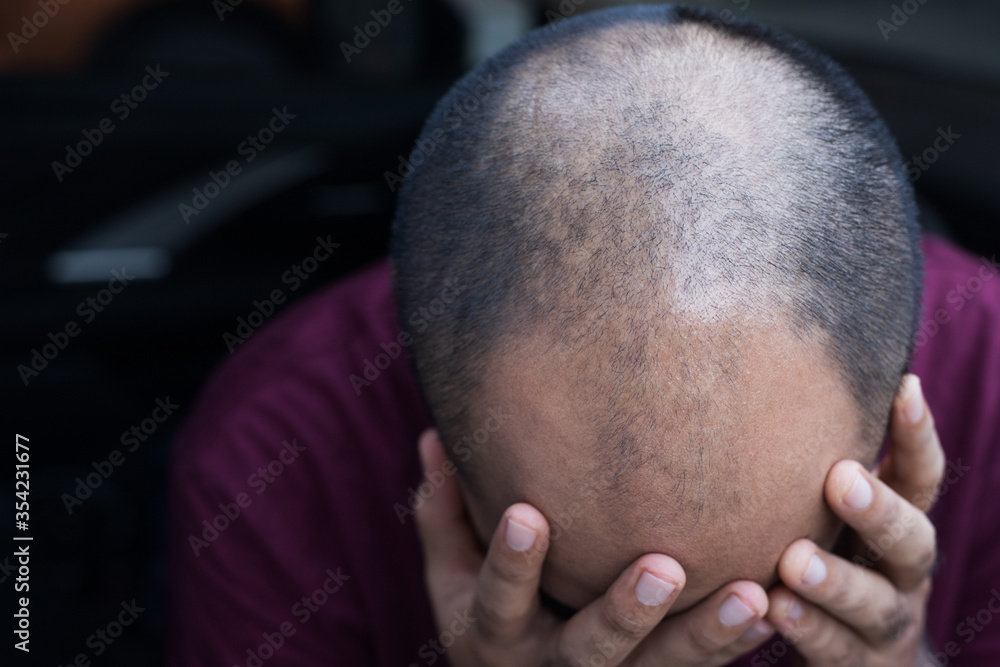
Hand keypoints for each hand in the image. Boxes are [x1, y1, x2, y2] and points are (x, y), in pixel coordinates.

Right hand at [414, 428, 776, 665]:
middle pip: (592, 648)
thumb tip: (434, 437)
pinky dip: (735, 646)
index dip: (511, 563)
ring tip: (752, 593)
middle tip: (664, 567)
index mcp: (496, 637)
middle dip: (627, 611)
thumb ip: (444, 513)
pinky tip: (773, 605)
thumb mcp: (450, 577)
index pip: (499, 601)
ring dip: (708, 636)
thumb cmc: (489, 618)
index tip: (528, 514)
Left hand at [765, 374, 942, 665]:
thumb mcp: (828, 516)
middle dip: (878, 510)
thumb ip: (811, 468)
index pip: (919, 476)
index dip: (917, 434)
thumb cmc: (827, 560)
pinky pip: (837, 650)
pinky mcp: (859, 665)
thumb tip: (760, 372)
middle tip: (839, 478)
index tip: (904, 385)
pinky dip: (809, 630)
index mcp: (897, 525)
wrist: (851, 657)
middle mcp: (902, 572)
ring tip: (794, 561)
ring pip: (875, 603)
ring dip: (837, 581)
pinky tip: (775, 609)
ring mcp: (886, 623)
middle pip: (910, 540)